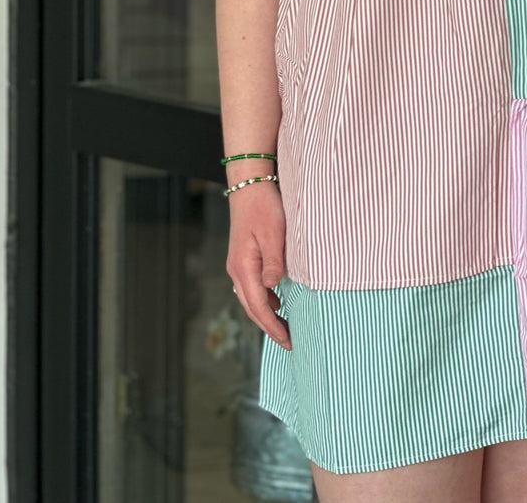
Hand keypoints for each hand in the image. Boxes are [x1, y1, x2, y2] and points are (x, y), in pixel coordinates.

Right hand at [226, 182, 291, 349]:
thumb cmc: (264, 207)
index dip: (273, 325)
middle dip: (269, 326)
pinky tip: (277, 301)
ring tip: (285, 326)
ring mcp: (238, 264)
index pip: (259, 306)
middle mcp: (237, 270)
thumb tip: (272, 288)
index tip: (287, 340)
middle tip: (289, 341)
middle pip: (252, 307)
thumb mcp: (274, 234)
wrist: (249, 186)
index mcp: (243, 268)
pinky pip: (252, 287)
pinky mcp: (243, 258)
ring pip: (251, 298)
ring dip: (266, 314)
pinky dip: (264, 299)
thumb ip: (273, 262)